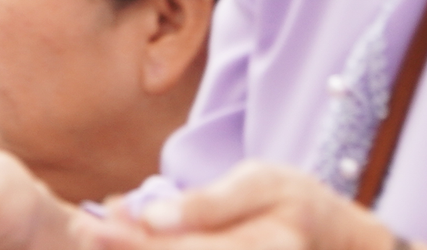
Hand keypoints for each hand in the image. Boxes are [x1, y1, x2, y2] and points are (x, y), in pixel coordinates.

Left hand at [114, 163, 404, 249]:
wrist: (336, 241)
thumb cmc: (294, 201)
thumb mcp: (259, 184)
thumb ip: (207, 204)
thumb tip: (149, 216)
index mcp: (262, 249)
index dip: (134, 244)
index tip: (96, 226)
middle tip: (90, 233)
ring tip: (102, 237)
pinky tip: (128, 242)